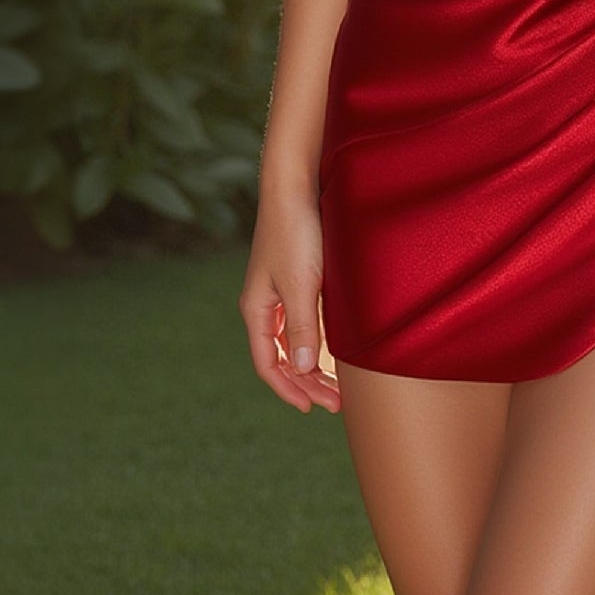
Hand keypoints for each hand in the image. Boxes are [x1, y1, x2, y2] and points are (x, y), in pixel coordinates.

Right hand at [239, 188, 341, 413]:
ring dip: (312, 364)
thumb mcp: (301, 284)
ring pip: (293, 340)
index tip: (313, 408)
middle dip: (306, 383)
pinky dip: (315, 340)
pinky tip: (332, 347)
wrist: (294, 187)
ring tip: (336, 384)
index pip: (268, 364)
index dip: (289, 389)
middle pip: (282, 356)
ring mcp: (278, 291)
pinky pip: (301, 321)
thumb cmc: (295, 233)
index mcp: (257, 309)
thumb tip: (306, 370)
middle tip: (335, 402)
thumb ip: (304, 326)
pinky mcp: (294, 277)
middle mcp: (264, 304)